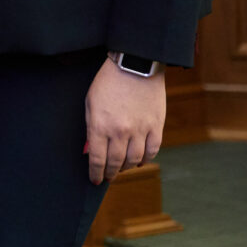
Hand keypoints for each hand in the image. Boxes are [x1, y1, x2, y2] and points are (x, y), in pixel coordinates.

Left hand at [84, 57, 165, 184]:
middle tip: (107, 178)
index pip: (97, 159)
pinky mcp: (156, 126)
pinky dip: (145, 159)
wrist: (134, 66)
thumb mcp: (90, 103)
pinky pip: (152, 150)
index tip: (94, 180)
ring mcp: (140, 130)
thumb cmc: (107, 82)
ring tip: (121, 169)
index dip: (95, 172)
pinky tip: (138, 161)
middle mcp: (120, 132)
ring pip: (134, 160)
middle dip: (110, 173)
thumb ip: (91, 127)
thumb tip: (91, 149)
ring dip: (126, 168)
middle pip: (115, 162)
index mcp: (100, 125)